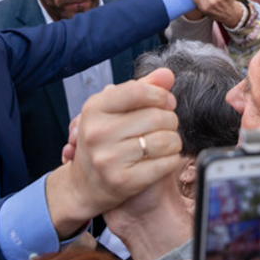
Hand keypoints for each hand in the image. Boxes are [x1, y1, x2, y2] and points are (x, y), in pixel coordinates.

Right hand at [47, 68, 182, 233]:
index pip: (138, 91)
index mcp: (94, 109)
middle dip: (170, 120)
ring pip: (166, 140)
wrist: (85, 184)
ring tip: (164, 142)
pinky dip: (172, 159)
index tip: (165, 101)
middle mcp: (98, 133)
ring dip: (174, 140)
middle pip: (157, 117)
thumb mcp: (115, 109)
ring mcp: (109, 159)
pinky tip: (162, 158)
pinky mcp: (124, 181)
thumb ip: (142, 88)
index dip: (160, 95)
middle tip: (164, 126)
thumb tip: (167, 74)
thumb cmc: (105, 140)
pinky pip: (166, 163)